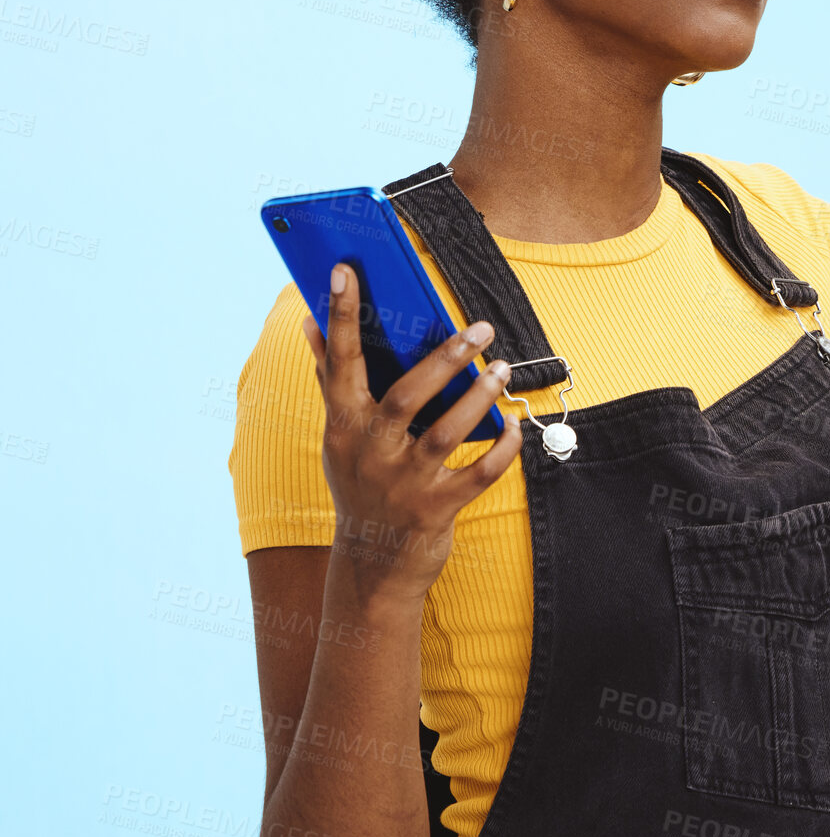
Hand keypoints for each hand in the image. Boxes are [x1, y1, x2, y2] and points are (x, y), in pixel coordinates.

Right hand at [300, 262, 522, 602]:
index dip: (342, 315)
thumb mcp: (339, 435)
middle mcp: (370, 452)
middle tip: (480, 328)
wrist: (372, 566)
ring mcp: (403, 483)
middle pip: (406, 395)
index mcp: (343, 425)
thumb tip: (310, 321)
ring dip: (478, 398)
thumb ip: (330, 378)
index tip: (346, 270)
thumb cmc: (360, 483)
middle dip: (445, 358)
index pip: (339, 361)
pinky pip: (478, 475)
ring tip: (501, 369)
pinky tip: (513, 425)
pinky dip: (501, 450)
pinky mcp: (435, 510)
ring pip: (446, 433)